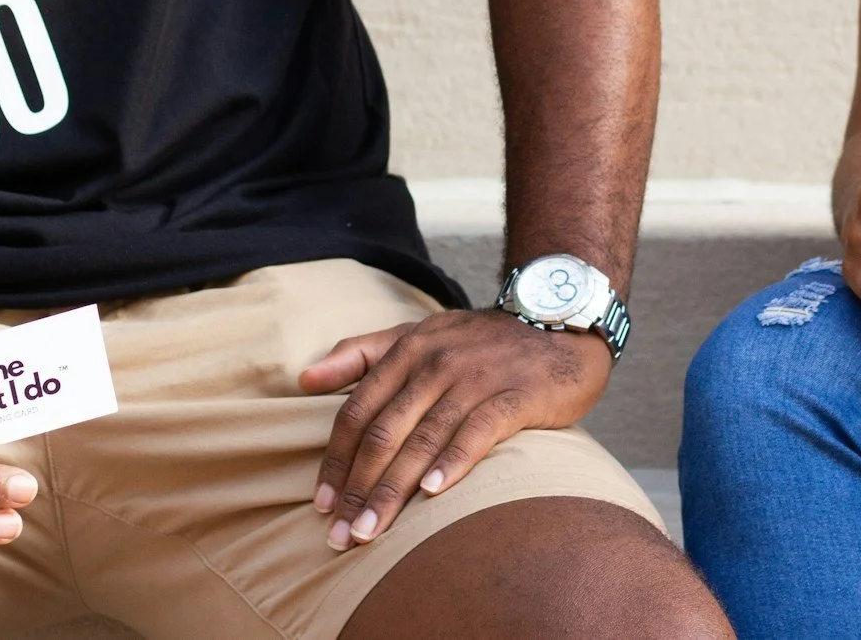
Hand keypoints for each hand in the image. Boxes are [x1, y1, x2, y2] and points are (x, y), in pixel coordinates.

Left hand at [301, 308, 608, 549]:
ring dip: (392, 491)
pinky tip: (432, 494)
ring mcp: (474, 380)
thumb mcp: (419, 334)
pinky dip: (452, 462)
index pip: (357, 413)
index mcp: (406, 352)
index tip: (321, 506)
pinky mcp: (513, 396)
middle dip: (358, 490)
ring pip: (422, 441)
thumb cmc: (480, 343)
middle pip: (383, 434)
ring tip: (371, 533)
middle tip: (340, 536)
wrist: (557, 325)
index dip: (336, 462)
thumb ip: (361, 353)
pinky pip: (476, 432)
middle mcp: (434, 364)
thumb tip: (303, 378)